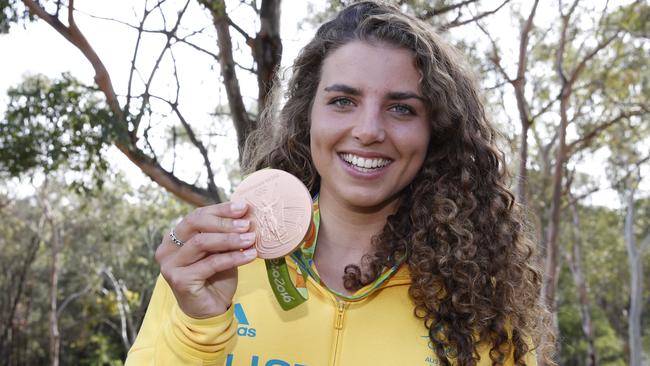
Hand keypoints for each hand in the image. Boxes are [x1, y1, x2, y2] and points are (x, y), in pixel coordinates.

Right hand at [155, 201, 256, 318]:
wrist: (210, 310)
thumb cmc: (215, 277)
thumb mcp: (222, 250)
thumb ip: (227, 233)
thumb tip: (246, 211)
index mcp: (175, 236)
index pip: (197, 215)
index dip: (221, 210)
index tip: (244, 207)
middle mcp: (167, 248)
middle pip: (196, 224)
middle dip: (225, 222)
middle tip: (247, 224)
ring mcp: (171, 264)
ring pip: (202, 242)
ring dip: (230, 239)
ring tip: (251, 238)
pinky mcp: (180, 280)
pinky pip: (210, 263)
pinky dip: (233, 258)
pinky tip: (250, 256)